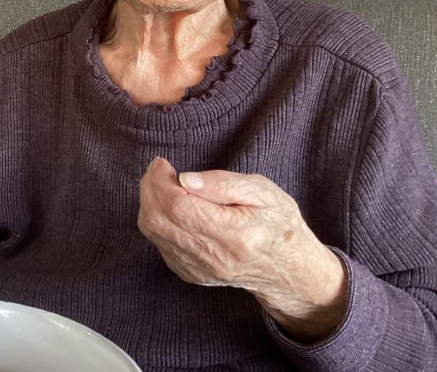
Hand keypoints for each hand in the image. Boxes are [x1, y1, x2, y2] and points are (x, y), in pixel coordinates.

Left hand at [137, 158, 347, 342]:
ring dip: (149, 202)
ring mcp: (199, 270)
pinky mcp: (191, 274)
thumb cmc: (278, 223)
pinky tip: (171, 207)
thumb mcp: (263, 192)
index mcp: (233, 235)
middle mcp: (213, 258)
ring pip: (153, 233)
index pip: (178, 207)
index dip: (161, 181)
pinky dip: (157, 220)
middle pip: (158, 221)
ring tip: (162, 184)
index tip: (163, 163)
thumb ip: (223, 183)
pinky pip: (159, 243)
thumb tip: (186, 180)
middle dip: (149, 188)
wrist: (288, 268)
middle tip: (158, 170)